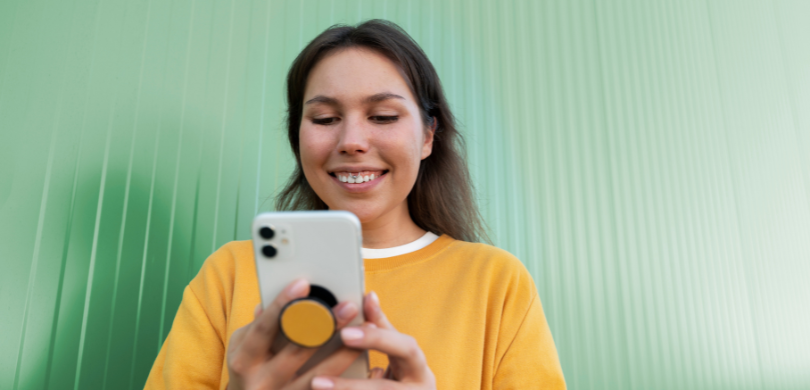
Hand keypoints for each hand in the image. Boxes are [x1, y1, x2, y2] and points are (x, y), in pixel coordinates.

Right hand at [226, 279, 361, 389]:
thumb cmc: (247, 369)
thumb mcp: (243, 347)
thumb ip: (259, 325)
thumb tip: (272, 299)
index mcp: (243, 361)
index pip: (263, 328)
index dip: (282, 305)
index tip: (303, 283)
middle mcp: (260, 383)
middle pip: (296, 351)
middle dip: (324, 327)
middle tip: (348, 307)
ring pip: (318, 375)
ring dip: (344, 351)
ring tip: (364, 330)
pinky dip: (345, 374)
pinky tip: (361, 358)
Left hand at [310, 291, 436, 388]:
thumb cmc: (402, 378)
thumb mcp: (397, 353)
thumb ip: (382, 329)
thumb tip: (367, 295)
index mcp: (420, 370)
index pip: (405, 348)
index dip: (377, 339)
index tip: (345, 333)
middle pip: (386, 389)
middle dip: (351, 387)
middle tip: (316, 381)